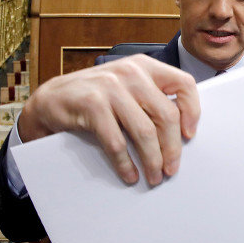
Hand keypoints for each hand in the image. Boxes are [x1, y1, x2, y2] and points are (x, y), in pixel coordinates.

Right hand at [18, 55, 199, 185]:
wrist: (51, 100)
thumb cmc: (94, 98)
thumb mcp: (126, 88)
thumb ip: (151, 98)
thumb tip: (181, 133)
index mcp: (145, 66)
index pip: (184, 84)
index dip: (193, 111)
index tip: (189, 135)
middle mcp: (130, 72)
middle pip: (166, 114)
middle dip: (172, 148)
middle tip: (171, 169)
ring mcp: (110, 87)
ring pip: (144, 131)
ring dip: (152, 160)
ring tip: (154, 177)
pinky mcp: (92, 104)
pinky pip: (117, 142)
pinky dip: (125, 163)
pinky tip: (129, 175)